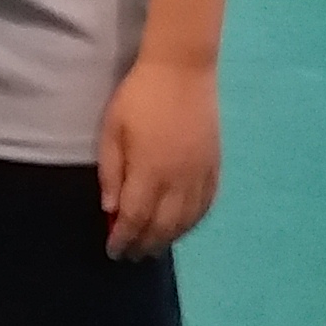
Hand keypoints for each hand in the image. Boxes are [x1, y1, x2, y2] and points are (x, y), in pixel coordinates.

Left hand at [96, 55, 223, 258]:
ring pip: (187, 221)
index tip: (113, 251)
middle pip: (162, 227)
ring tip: (153, 248)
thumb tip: (110, 210)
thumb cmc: (139, 96)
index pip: (135, 219)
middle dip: (144, 245)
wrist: (182, 69)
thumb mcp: (112, 130)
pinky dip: (193, 222)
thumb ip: (111, 172)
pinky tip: (183, 228)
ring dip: (169, 239)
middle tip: (131, 256)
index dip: (123, 239)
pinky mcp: (215, 166)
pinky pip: (206, 205)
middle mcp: (178, 181)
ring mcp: (200, 175)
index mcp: (150, 172)